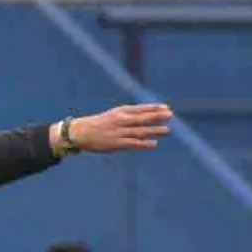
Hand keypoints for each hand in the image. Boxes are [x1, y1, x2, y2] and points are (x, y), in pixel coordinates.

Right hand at [51, 104, 171, 152]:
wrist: (80, 132)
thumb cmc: (98, 124)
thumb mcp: (112, 115)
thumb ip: (128, 116)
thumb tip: (145, 115)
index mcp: (120, 112)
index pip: (140, 108)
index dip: (153, 108)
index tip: (166, 108)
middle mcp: (120, 120)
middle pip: (142, 118)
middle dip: (157, 116)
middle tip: (170, 115)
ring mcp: (119, 132)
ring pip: (140, 130)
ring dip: (154, 130)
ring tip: (167, 130)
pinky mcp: (116, 143)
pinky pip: (133, 143)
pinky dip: (144, 143)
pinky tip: (154, 143)